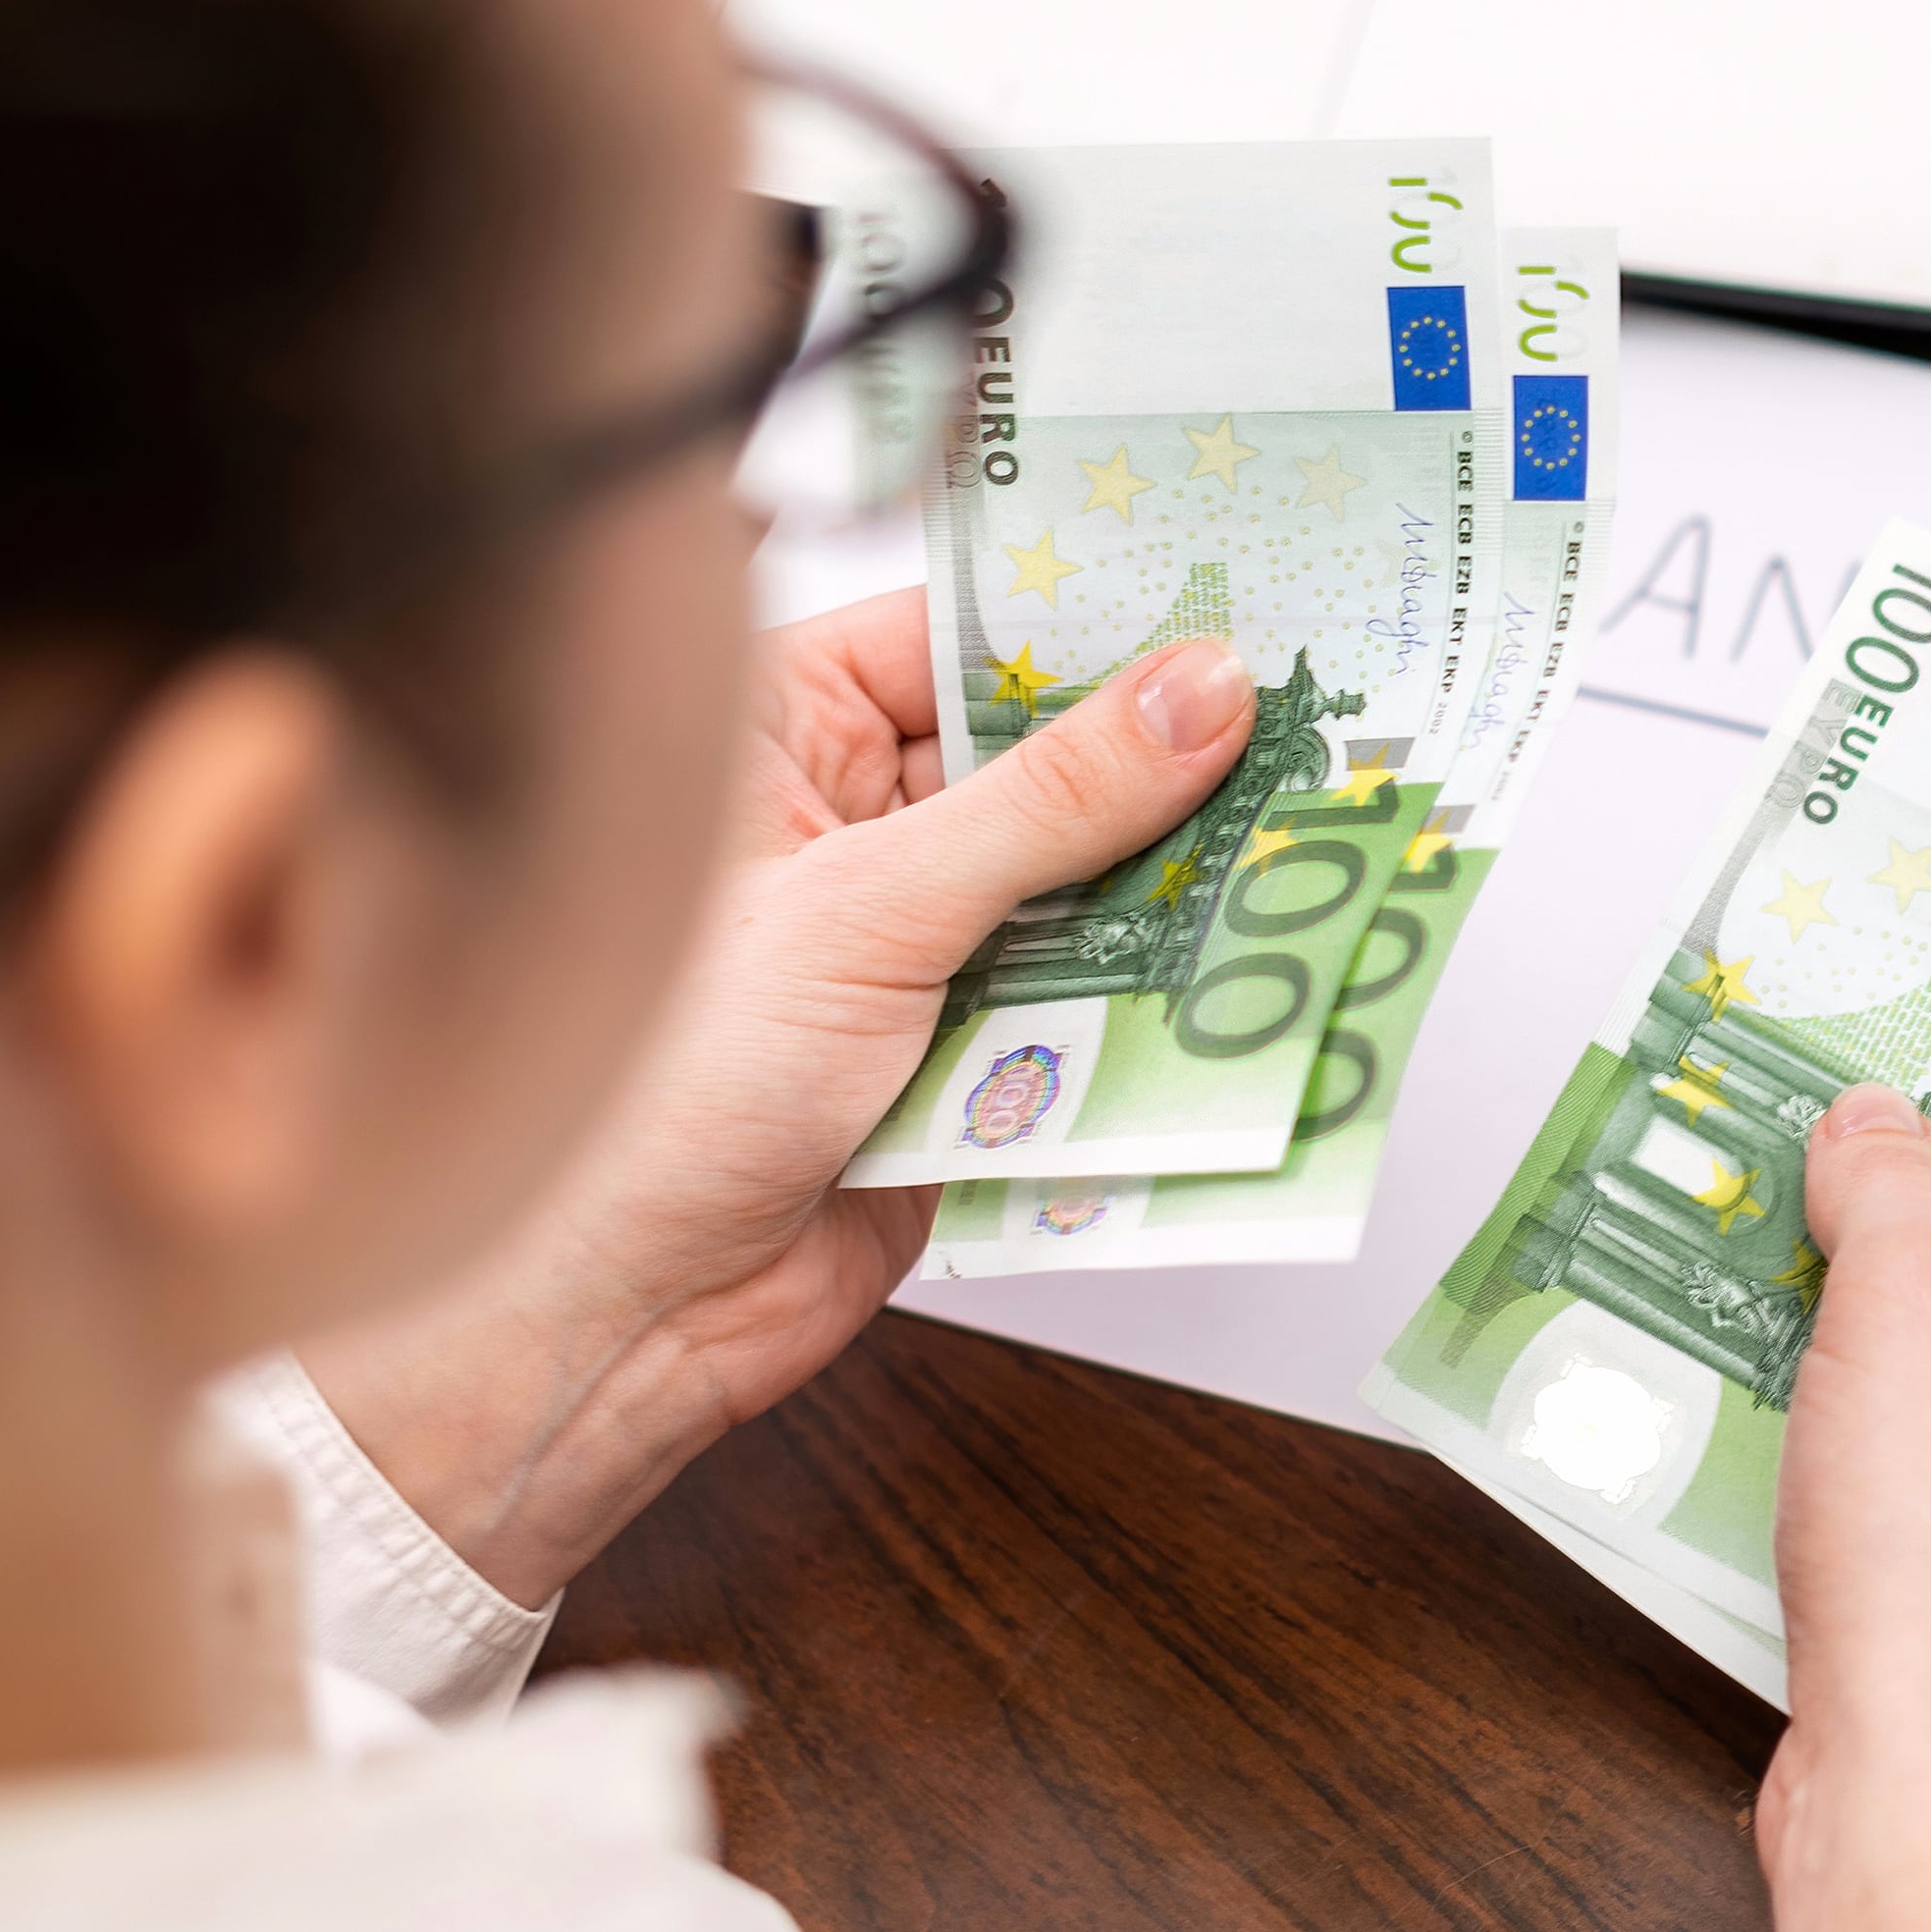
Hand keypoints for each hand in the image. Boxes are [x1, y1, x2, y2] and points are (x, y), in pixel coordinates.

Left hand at [302, 592, 1252, 1602]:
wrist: (626, 1316)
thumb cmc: (650, 1097)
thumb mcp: (869, 908)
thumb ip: (1049, 799)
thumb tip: (1192, 692)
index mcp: (772, 736)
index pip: (961, 635)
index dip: (1094, 630)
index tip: (1230, 615)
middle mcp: (846, 824)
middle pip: (1045, 761)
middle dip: (1164, 766)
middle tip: (1304, 733)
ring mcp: (913, 941)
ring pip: (1084, 883)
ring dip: (1175, 887)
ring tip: (1304, 849)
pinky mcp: (971, 1051)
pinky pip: (1093, 998)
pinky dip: (1160, 996)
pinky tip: (1244, 970)